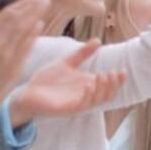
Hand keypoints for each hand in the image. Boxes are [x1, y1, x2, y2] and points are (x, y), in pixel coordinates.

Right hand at [0, 0, 49, 116]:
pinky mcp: (14, 65)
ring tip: (46, 5)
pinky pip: (25, 47)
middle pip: (17, 19)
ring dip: (35, 15)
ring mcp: (6, 53)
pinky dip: (32, 35)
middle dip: (32, 6)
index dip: (20, 4)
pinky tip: (41, 24)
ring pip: (22, 30)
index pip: (6, 14)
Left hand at [9, 39, 125, 125]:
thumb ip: (82, 53)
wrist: (28, 92)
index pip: (109, 86)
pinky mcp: (68, 109)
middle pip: (108, 94)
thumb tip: (98, 40)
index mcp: (88, 86)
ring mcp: (78, 103)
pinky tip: (89, 85)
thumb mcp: (66, 63)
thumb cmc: (47, 80)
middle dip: (114, 85)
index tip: (122, 69)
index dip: (118, 80)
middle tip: (114, 73)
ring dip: (102, 89)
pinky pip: (82, 104)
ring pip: (97, 100)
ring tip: (102, 75)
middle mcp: (86, 96)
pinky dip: (88, 95)